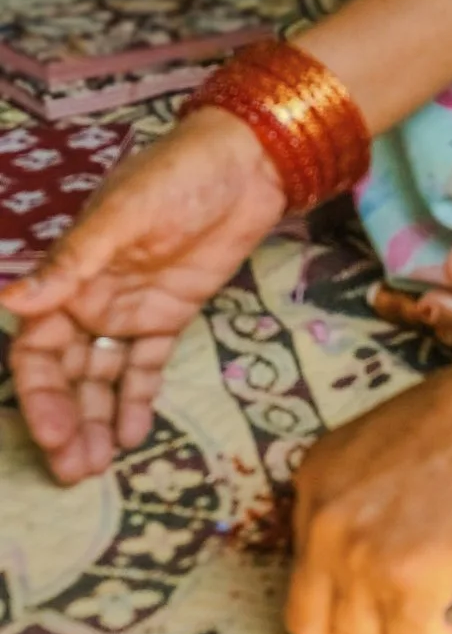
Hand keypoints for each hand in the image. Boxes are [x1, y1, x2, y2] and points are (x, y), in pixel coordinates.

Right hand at [3, 110, 285, 482]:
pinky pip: (147, 364)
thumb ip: (71, 263)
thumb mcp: (121, 216)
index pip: (38, 350)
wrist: (246, 163)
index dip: (40, 395)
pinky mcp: (170, 314)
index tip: (52, 435)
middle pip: (68, 373)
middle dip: (68, 421)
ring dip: (98, 419)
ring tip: (98, 466)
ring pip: (103, 376)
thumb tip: (9, 300)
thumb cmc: (175, 177)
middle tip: (75, 469)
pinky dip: (138, 398)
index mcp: (68, 278)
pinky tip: (135, 434)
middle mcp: (91, 300)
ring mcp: (131, 309)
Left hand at [285, 344, 451, 633]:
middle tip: (400, 627)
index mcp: (315, 478)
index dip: (345, 585)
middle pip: (314, 619)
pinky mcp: (406, 583)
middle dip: (357, 632)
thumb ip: (362, 490)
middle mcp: (321, 523)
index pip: (306, 564)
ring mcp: (359, 557)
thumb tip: (378, 539)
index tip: (380, 592)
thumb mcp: (387, 438)